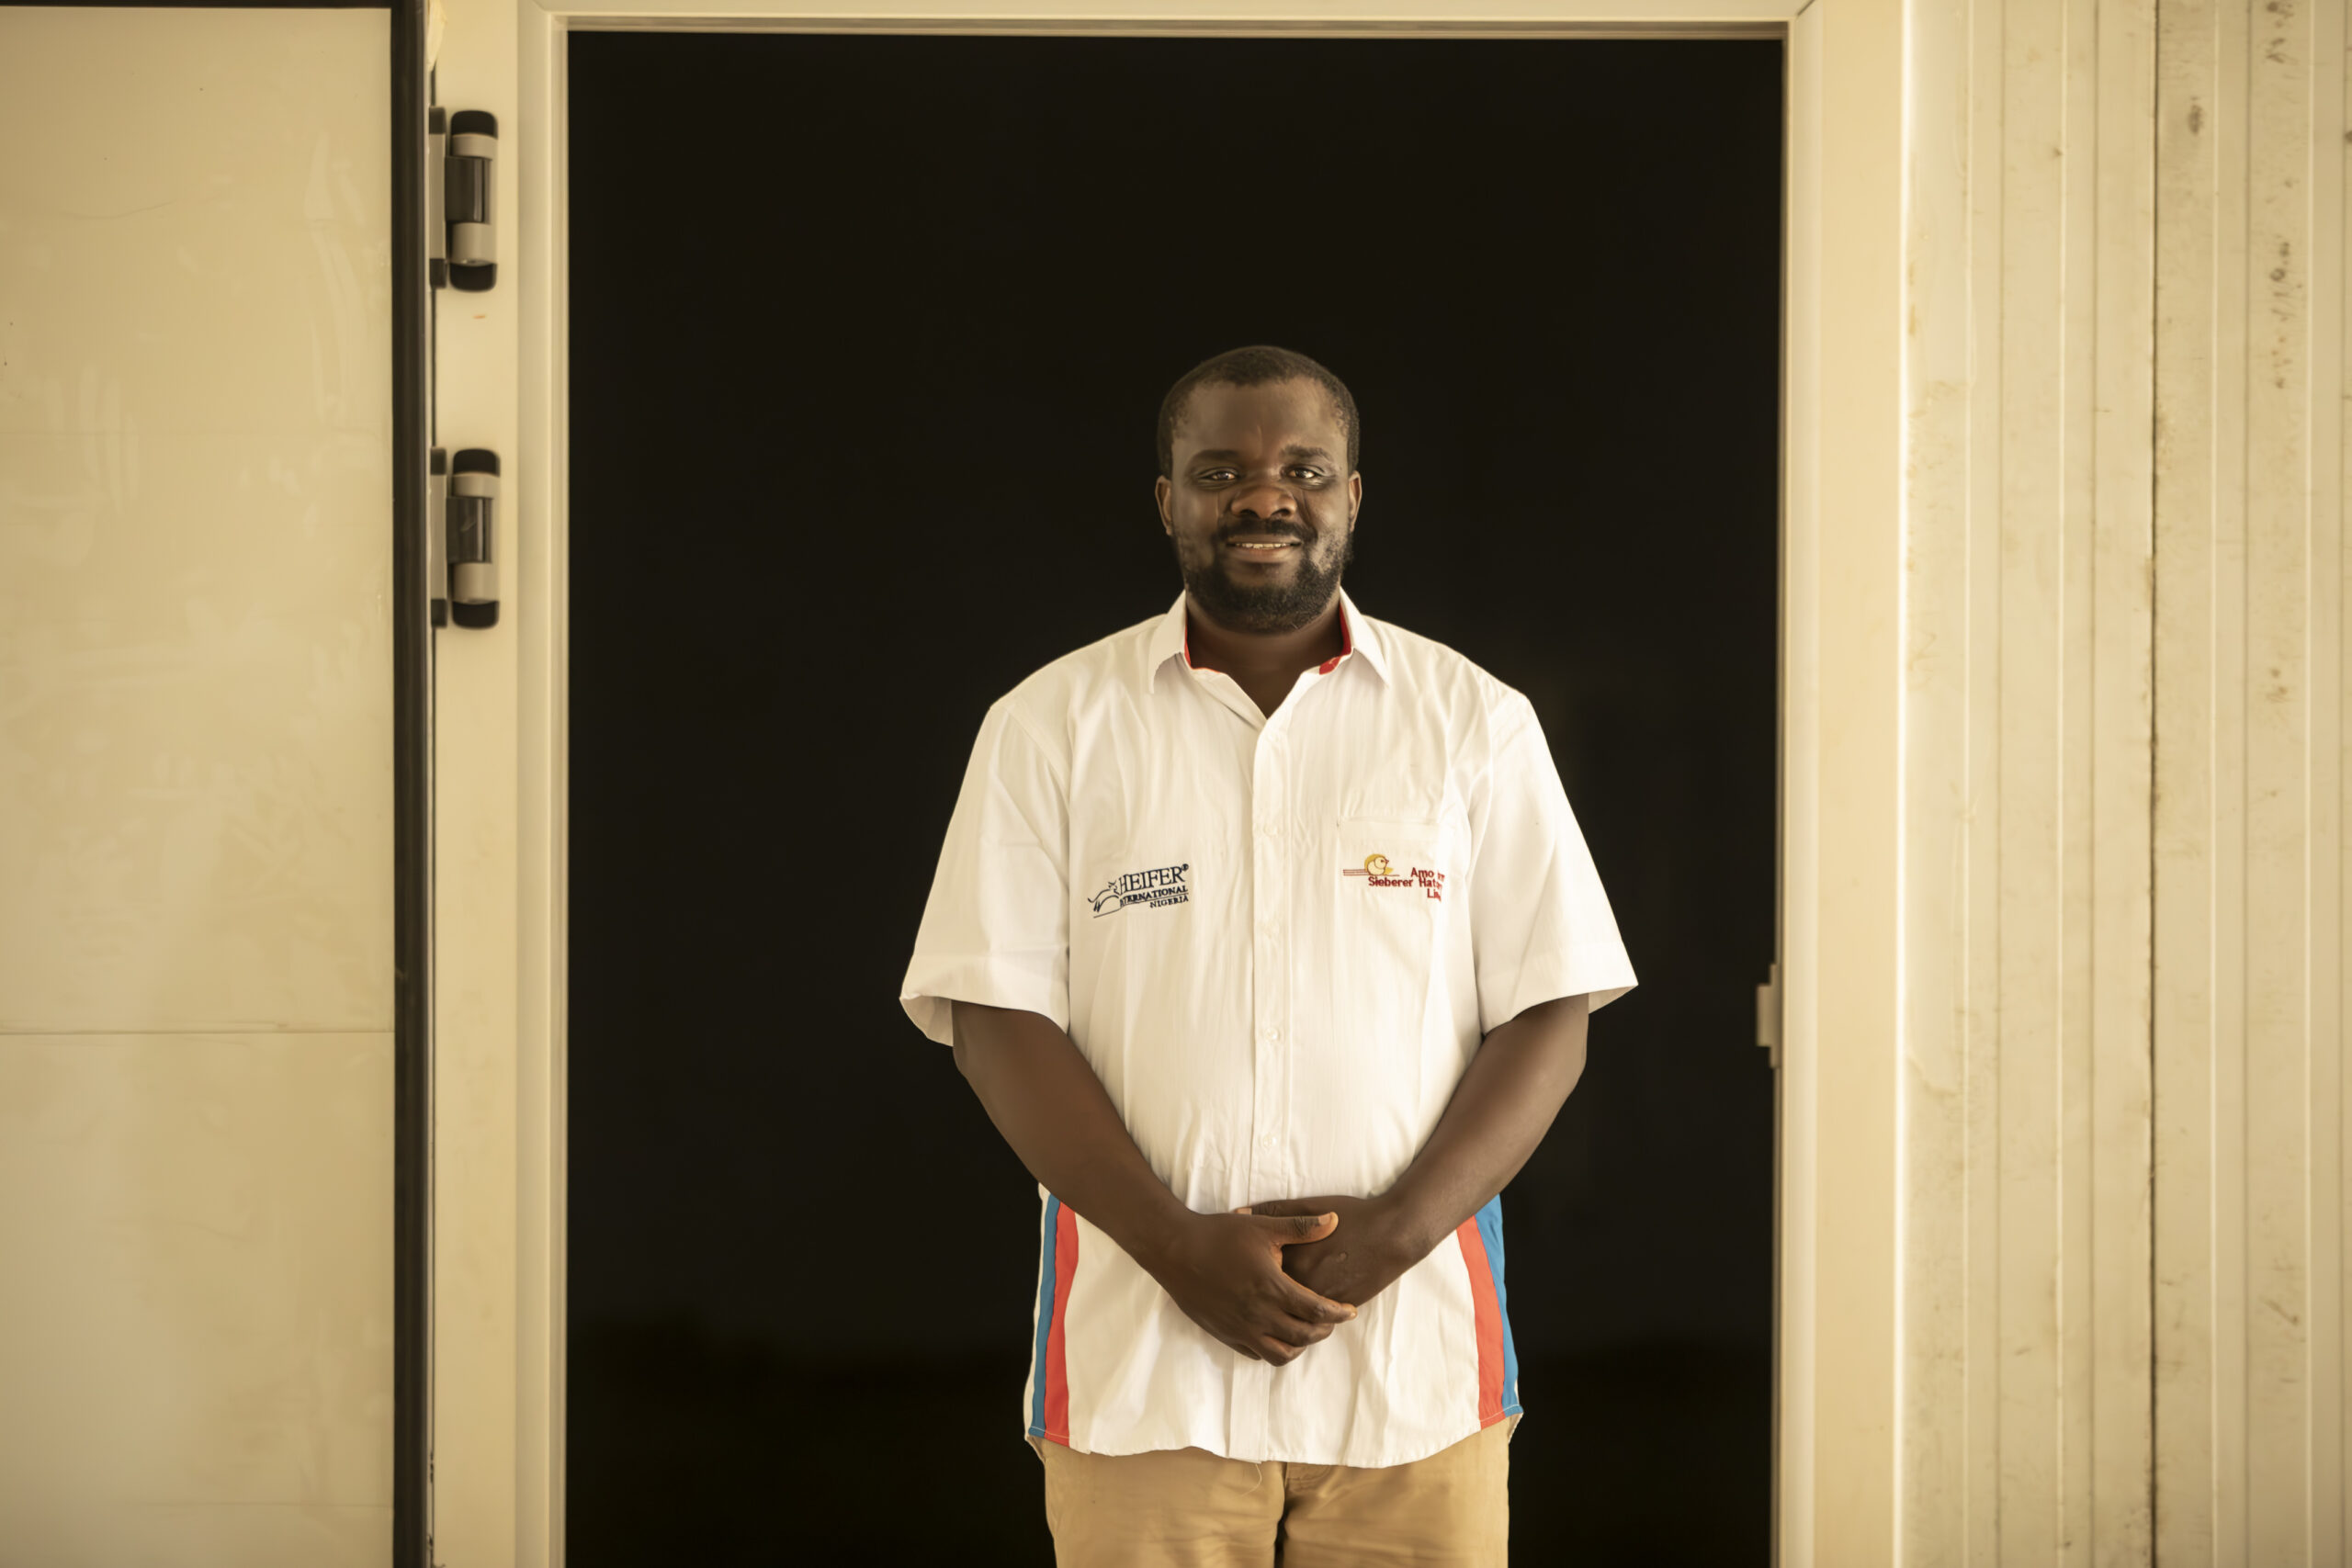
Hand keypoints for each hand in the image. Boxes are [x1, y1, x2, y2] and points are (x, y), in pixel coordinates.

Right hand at [1144, 1210, 1358, 1365]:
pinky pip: (1255, 1353)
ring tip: (1305, 1330)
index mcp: (1271, 1288)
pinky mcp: (1224, 1334)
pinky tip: (1277, 1333)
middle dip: (1324, 1331)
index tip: (1350, 1310)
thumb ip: (1302, 1227)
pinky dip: (1272, 1348)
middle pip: (1303, 1337)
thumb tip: (1335, 1219)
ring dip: (1299, 1346)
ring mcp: (1240, 1328)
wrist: (1174, 1250)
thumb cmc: (1219, 1235)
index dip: (1338, 1313)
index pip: (1316, 1311)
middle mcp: (1258, 1315)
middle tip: (1332, 1320)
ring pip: (1280, 1354)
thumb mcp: (1263, 1226)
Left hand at [1236, 1194, 1426, 1310]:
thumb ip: (1273, 1210)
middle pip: (1266, 1301)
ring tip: (1267, 1310)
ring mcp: (1322, 1300)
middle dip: (1255, 1300)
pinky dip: (1299, 1320)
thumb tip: (1239, 1213)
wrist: (1392, 1234)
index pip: (1253, 1275)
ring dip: (1277, 1317)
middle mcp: (1303, 1284)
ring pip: (1288, 1318)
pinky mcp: (1338, 1309)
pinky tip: (1294, 1312)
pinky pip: (1310, 1323)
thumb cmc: (1351, 1216)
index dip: (1243, 1273)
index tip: (1235, 1270)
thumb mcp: (1307, 1205)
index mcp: (1290, 1258)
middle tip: (1245, 1296)